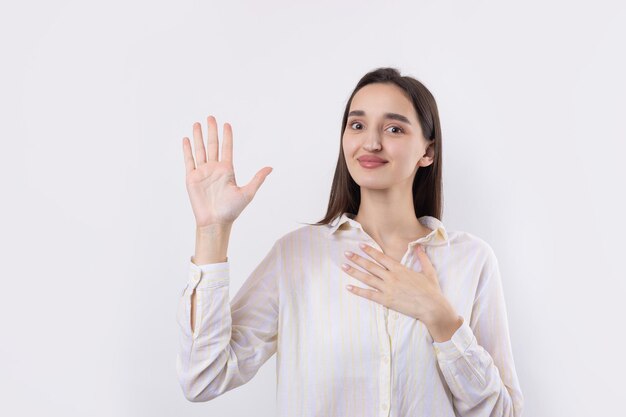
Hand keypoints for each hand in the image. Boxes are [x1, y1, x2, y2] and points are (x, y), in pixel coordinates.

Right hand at [182, 115, 272, 227]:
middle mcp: (214, 168)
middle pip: (212, 145)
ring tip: (197, 123)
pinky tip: (186, 139)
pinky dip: (187, 150)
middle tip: (211, 117)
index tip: (227, 124)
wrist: (215, 222)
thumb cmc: (232, 210)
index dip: (227, 136)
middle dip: (212, 131)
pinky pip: (189, 160)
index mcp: (227, 170)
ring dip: (198, 136)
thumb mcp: (248, 193)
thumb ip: (258, 179)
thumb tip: (271, 168)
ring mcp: (202, 172)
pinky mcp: (191, 178)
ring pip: (200, 150)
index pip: (227, 148)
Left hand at [342, 243, 456, 327]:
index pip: (381, 257)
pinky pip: (369, 295)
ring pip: (367, 278)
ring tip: (343, 266)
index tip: (360, 245)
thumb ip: (422, 257)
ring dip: (354, 272)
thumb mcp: (428, 271)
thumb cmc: (431, 290)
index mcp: (400, 269)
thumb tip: (419, 246)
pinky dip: (358, 291)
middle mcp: (391, 277)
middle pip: (370, 266)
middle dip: (357, 259)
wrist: (432, 307)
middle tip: (346, 253)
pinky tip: (348, 287)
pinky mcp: (386, 300)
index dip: (369, 250)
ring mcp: (387, 289)